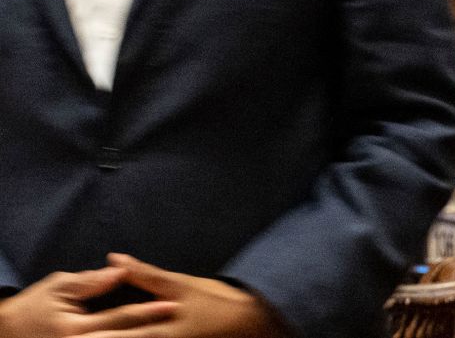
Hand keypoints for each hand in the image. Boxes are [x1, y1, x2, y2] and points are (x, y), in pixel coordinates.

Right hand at [0, 268, 174, 337]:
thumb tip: (120, 271)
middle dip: (153, 332)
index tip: (173, 304)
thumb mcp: (58, 287)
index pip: (119, 318)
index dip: (148, 311)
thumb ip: (91, 282)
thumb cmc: (32, 307)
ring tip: (166, 333)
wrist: (6, 333)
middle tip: (178, 323)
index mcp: (75, 330)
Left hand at [81, 254, 285, 337]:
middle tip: (75, 336)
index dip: (93, 331)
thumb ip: (144, 274)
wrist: (245, 322)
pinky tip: (118, 337)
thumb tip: (113, 259)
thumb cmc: (212, 300)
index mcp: (158, 324)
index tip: (73, 331)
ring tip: (92, 336)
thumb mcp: (179, 284)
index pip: (118, 328)